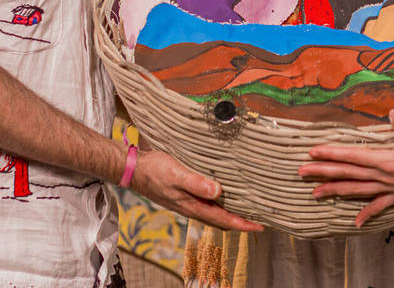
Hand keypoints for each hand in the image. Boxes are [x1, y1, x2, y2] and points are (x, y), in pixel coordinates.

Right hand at [130, 149, 262, 231]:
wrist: (132, 168)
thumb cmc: (154, 170)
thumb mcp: (176, 174)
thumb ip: (197, 183)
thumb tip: (219, 191)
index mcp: (192, 206)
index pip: (223, 220)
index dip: (243, 224)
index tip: (260, 225)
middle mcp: (192, 207)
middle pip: (221, 220)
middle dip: (241, 221)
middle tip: (260, 218)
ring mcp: (187, 201)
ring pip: (215, 212)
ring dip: (231, 212)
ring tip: (247, 207)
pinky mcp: (184, 193)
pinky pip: (206, 203)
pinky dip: (220, 202)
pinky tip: (224, 193)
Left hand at [299, 109, 393, 225]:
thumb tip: (390, 114)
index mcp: (389, 160)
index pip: (353, 156)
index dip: (332, 154)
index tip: (312, 152)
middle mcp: (387, 176)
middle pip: (349, 174)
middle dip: (324, 173)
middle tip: (301, 172)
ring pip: (359, 191)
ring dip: (336, 191)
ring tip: (315, 193)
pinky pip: (380, 205)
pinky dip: (367, 213)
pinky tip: (355, 221)